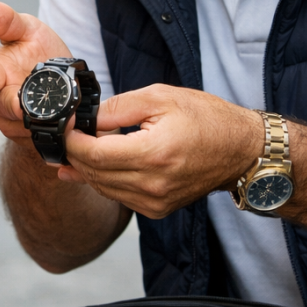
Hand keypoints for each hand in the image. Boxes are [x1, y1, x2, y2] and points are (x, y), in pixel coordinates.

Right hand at [0, 0, 70, 141]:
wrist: (60, 82)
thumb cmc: (37, 50)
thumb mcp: (26, 29)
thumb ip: (5, 21)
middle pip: (8, 109)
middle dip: (21, 109)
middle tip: (35, 109)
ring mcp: (14, 126)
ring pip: (28, 129)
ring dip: (47, 123)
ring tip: (67, 113)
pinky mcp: (32, 143)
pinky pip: (44, 141)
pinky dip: (59, 134)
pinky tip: (69, 126)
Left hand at [59, 84, 263, 216]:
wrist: (240, 150)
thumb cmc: (206, 119)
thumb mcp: (159, 97)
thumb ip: (117, 108)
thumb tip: (85, 118)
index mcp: (152, 154)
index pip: (92, 154)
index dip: (71, 139)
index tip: (66, 124)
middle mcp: (151, 184)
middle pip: (92, 173)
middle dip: (74, 153)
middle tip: (69, 133)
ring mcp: (154, 202)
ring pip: (101, 188)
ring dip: (86, 167)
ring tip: (79, 146)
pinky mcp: (156, 209)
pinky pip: (118, 196)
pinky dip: (104, 179)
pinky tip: (101, 163)